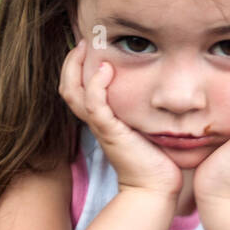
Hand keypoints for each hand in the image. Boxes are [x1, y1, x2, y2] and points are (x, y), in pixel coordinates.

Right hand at [59, 39, 182, 203]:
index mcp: (102, 120)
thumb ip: (146, 107)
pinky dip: (96, 85)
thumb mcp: (148, 126)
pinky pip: (94, 104)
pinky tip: (105, 69)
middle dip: (71, 62)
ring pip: (73, 93)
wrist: (155, 188)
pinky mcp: (110, 132)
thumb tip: (162, 86)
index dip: (77, 67)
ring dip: (77, 67)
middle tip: (84, 41)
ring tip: (87, 47)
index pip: (78, 89)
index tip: (90, 46)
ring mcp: (101, 127)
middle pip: (67, 88)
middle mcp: (97, 122)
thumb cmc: (157, 160)